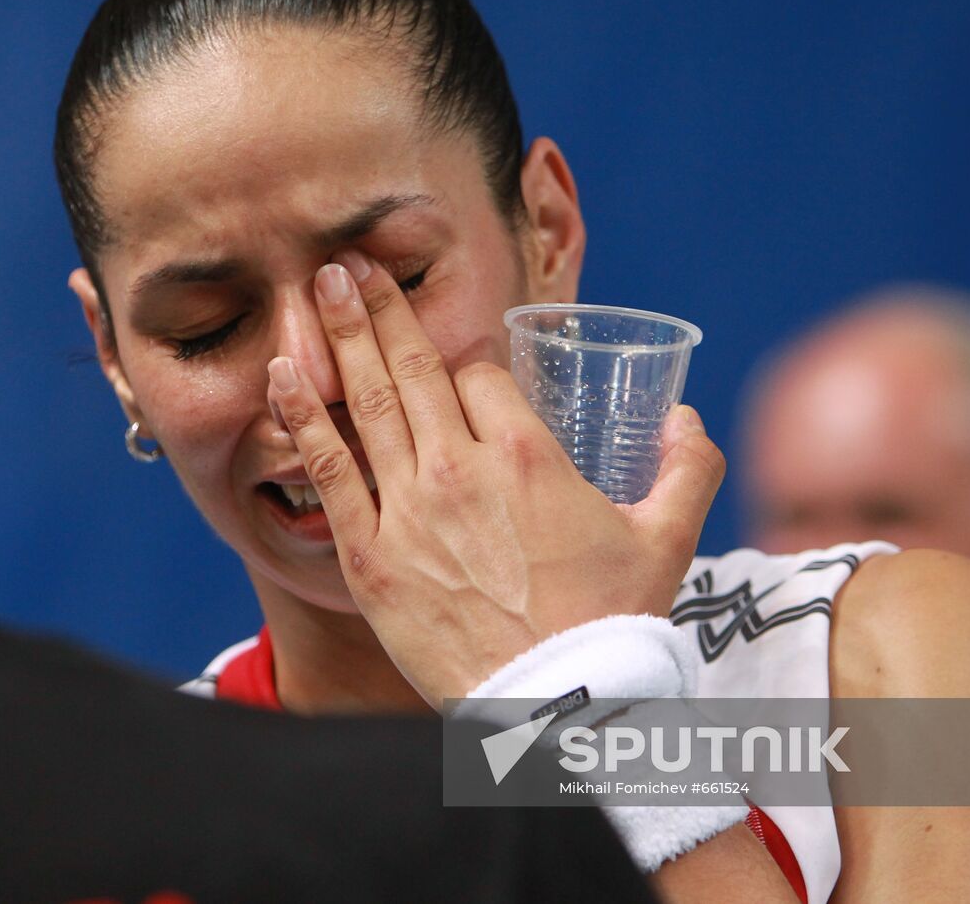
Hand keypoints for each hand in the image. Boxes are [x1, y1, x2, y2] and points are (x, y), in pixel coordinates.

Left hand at [267, 250, 724, 704]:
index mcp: (528, 453)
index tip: (454, 363)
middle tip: (350, 264)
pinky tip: (282, 374)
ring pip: (370, 403)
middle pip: (414, 366)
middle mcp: (461, 466)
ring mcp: (410, 509)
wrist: (558, 705)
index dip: (465, 364)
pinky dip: (304, 418)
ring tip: (321, 285)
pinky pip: (328, 472)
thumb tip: (688, 418)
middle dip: (381, 307)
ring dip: (341, 337)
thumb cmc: (612, 623)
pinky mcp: (370, 555)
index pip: (480, 376)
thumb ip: (687, 469)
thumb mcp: (667, 538)